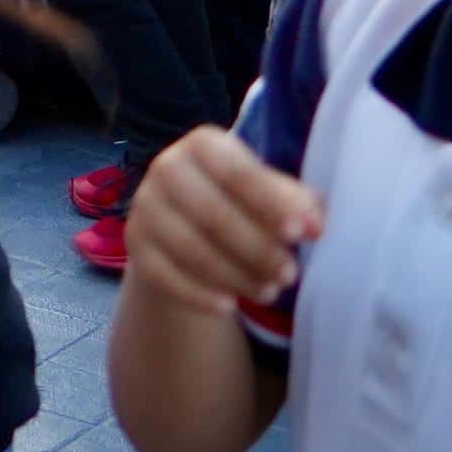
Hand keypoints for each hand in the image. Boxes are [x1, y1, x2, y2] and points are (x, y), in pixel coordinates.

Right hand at [119, 126, 325, 322]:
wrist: (185, 220)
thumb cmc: (240, 201)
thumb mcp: (268, 192)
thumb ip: (295, 203)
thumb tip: (315, 225)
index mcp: (203, 145)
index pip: (238, 173)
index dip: (270, 204)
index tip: (302, 233)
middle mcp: (166, 167)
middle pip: (212, 213)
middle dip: (256, 248)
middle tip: (290, 275)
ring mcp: (146, 206)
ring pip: (189, 247)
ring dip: (234, 275)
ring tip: (269, 292)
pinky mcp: (135, 244)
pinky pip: (165, 274)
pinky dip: (198, 293)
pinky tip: (228, 306)